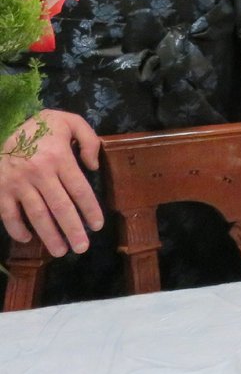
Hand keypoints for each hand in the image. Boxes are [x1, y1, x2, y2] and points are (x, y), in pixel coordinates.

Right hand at [0, 109, 102, 255]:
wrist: (7, 122)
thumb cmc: (44, 126)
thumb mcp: (71, 123)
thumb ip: (89, 140)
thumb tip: (94, 167)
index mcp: (59, 157)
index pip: (79, 189)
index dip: (90, 209)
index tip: (98, 225)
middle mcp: (39, 173)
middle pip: (59, 206)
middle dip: (72, 229)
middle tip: (82, 248)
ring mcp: (18, 183)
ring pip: (35, 214)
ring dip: (48, 235)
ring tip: (60, 252)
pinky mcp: (1, 188)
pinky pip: (8, 213)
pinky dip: (16, 229)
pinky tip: (28, 240)